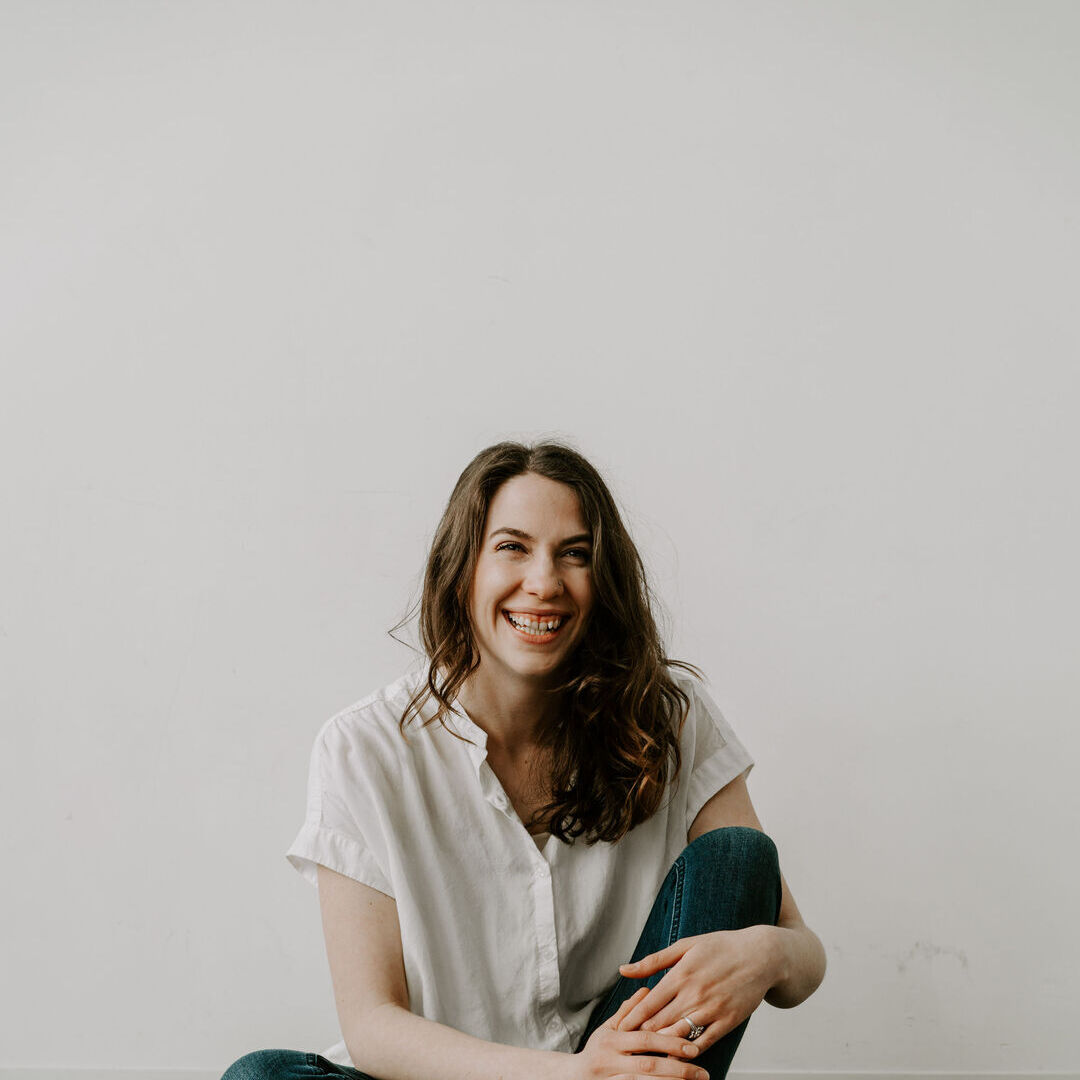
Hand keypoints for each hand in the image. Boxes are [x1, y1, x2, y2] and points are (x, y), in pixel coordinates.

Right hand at [573, 987, 709, 1079]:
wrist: (571, 1079)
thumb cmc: (596, 1051)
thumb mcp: (608, 1029)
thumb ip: (628, 1012)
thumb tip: (647, 990)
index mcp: (611, 1041)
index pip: (644, 1040)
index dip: (668, 1043)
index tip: (693, 1047)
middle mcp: (610, 1062)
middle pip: (648, 1065)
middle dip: (677, 1069)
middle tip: (701, 1072)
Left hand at [615, 927, 780, 1053]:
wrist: (761, 956)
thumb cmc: (721, 947)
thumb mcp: (685, 946)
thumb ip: (653, 961)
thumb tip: (623, 970)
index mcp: (680, 974)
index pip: (648, 1003)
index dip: (630, 1018)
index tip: (617, 1029)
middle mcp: (694, 993)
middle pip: (659, 1023)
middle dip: (640, 1036)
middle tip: (625, 1046)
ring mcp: (712, 1009)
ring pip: (679, 1036)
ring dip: (660, 1046)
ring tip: (644, 1054)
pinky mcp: (728, 1022)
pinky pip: (704, 1043)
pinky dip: (687, 1051)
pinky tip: (676, 1057)